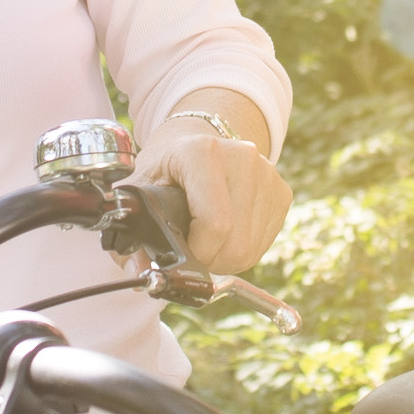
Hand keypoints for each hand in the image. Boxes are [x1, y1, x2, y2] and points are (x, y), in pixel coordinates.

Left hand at [135, 114, 287, 275]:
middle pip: (236, 243)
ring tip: (207, 239)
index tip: (182, 249)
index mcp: (202, 152)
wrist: (198, 141)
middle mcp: (242, 158)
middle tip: (193, 249)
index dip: (198, 251)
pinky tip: (226, 233)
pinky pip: (264, 242)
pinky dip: (244, 249)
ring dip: (226, 257)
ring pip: (251, 248)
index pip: (215, 223)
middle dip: (211, 260)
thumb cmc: (167, 168)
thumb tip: (136, 271)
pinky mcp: (281, 191)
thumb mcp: (140, 189)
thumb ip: (132, 229)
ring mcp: (267, 174)